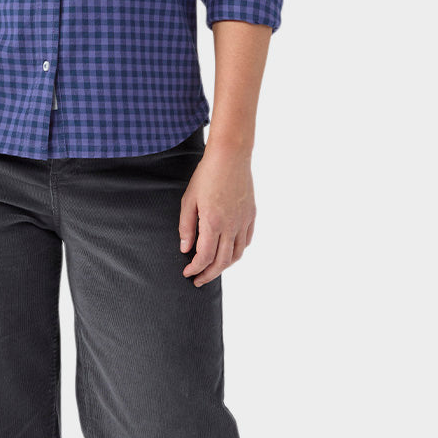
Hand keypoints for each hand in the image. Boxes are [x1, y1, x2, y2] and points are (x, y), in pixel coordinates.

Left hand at [179, 146, 255, 286]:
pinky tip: (228, 251)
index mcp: (213, 222)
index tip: (187, 273)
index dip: (195, 269)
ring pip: (236, 254)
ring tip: (213, 269)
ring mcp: (243, 221)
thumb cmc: (206, 175)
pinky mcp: (251, 215)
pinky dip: (237, 251)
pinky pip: (246, 241)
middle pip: (222, 262)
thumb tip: (185, 249)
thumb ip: (186, 226)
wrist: (230, 156)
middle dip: (209, 274)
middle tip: (198, 280)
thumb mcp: (189, 199)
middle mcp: (231, 226)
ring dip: (224, 266)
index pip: (204, 257)